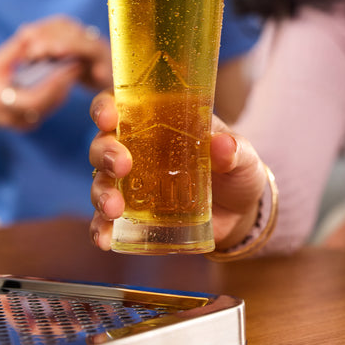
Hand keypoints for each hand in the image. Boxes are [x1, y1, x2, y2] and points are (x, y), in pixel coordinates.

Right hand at [0, 15, 111, 134]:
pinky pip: (50, 106)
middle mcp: (13, 118)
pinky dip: (59, 90)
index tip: (67, 66)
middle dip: (64, 81)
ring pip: (52, 105)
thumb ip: (13, 50)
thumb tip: (31, 33)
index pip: (34, 99)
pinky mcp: (31, 122)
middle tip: (77, 62)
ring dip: (64, 85)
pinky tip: (65, 75)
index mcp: (0, 103)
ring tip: (74, 64)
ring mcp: (23, 123)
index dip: (53, 83)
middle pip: (48, 103)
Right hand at [88, 90, 267, 251]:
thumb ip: (235, 149)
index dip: (107, 107)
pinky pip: (107, 222)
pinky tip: (104, 239)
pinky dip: (101, 229)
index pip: (123, 106)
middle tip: (122, 166)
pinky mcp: (134, 216)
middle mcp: (137, 150)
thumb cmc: (236, 170)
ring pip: (101, 182)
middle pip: (104, 144)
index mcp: (160, 123)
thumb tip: (224, 145)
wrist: (240, 214)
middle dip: (106, 153)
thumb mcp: (243, 156)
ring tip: (114, 208)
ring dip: (102, 193)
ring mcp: (132, 185)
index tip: (108, 117)